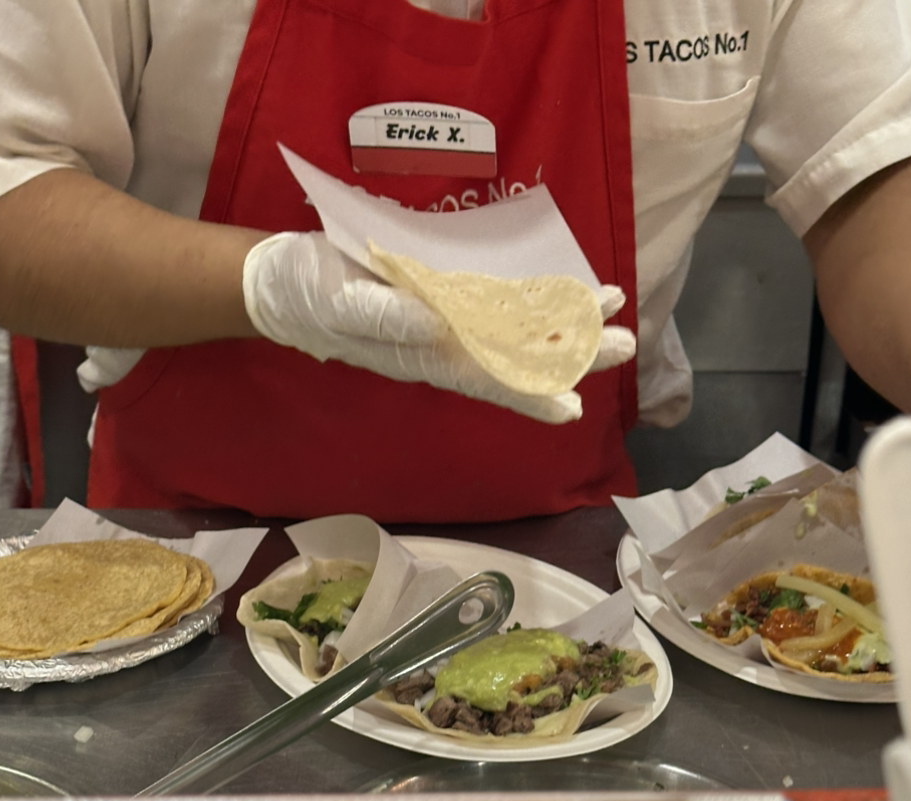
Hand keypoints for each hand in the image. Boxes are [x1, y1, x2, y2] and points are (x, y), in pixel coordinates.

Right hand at [242, 232, 635, 424]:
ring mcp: (448, 321)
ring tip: (611, 307)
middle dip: (571, 351)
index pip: (489, 381)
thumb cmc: (311, 296)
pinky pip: (498, 300)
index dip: (531, 394)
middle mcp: (446, 344)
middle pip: (518, 355)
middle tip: (625, 344)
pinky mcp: (442, 294)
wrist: (285, 282)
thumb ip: (388, 316)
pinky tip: (564, 289)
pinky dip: (533, 297)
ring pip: (516, 328)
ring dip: (563, 321)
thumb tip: (436, 324)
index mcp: (425, 356)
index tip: (574, 408)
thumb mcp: (344, 303)